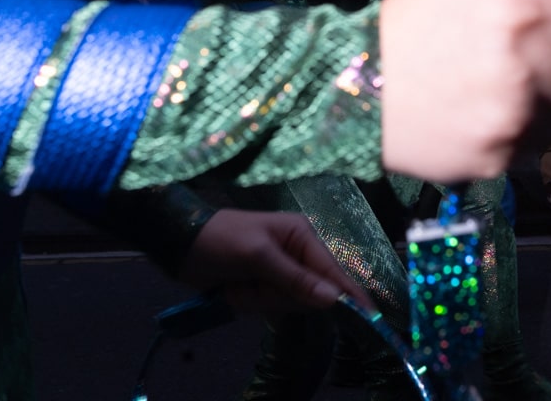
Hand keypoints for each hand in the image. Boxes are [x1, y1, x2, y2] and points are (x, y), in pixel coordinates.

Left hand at [175, 210, 371, 313]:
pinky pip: (269, 307)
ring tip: (237, 283)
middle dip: (277, 296)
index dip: (349, 293)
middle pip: (309, 293)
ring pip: (287, 303)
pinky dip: (249, 302)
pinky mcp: (263, 286)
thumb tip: (333, 298)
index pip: (332, 269)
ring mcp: (279, 272)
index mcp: (301, 235)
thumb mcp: (258, 255)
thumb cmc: (221, 239)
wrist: (180, 244)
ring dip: (259, 299)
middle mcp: (296, 253)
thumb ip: (295, 278)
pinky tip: (232, 289)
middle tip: (251, 283)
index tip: (370, 315)